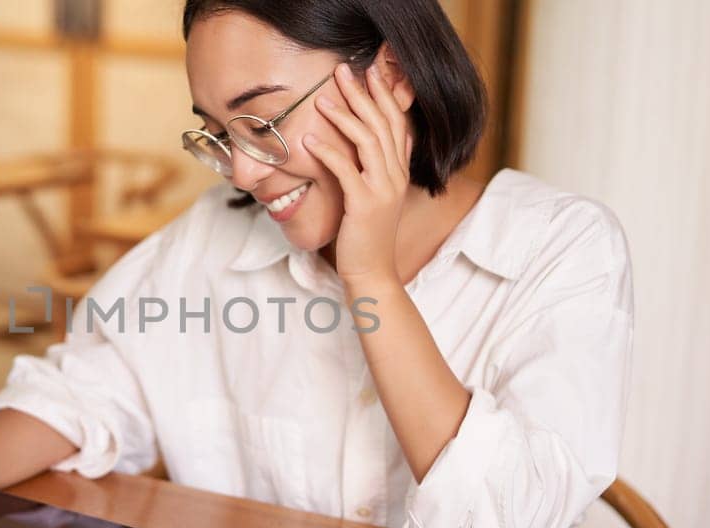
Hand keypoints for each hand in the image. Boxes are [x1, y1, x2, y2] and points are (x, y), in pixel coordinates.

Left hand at [304, 62, 412, 282]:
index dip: (384, 95)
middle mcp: (396, 176)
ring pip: (367, 141)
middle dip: (362, 94)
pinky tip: (309, 139)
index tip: (369, 72)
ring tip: (321, 99)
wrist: (372, 274)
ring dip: (343, 116)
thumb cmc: (366, 236)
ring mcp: (382, 189)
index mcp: (399, 171)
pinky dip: (328, 151)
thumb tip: (366, 146)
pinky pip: (346, 170)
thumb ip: (375, 170)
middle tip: (342, 71)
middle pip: (382, 123)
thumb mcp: (375, 197)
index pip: (397, 123)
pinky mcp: (364, 204)